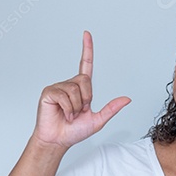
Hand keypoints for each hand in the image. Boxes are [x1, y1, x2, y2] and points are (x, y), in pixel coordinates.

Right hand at [32, 31, 130, 148]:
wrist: (58, 141)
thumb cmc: (74, 131)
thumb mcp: (98, 120)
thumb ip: (111, 109)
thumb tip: (127, 99)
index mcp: (81, 89)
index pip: (86, 64)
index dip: (87, 49)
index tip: (86, 34)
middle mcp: (70, 85)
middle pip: (85, 80)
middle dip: (85, 99)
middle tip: (79, 112)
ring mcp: (58, 88)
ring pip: (75, 90)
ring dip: (75, 107)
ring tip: (69, 115)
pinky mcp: (49, 92)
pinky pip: (63, 95)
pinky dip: (67, 108)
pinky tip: (62, 114)